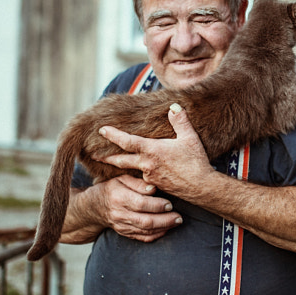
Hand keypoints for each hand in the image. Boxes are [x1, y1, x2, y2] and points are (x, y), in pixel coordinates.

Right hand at [61, 173, 181, 243]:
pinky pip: (142, 237)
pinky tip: (166, 229)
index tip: (170, 204)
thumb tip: (154, 189)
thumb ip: (138, 183)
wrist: (94, 207)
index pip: (141, 204)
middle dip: (165, 220)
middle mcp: (119, 214)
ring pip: (145, 231)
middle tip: (179, 217)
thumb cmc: (112, 188)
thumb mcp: (121, 179)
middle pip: (145, 221)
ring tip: (177, 222)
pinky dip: (156, 235)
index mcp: (118, 197)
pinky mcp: (125, 233)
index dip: (157, 205)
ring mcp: (122, 226)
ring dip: (164, 228)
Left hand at [97, 104, 213, 197]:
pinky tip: (140, 172)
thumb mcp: (189, 137)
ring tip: (113, 163)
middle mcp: (147, 164)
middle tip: (93, 155)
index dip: (113, 135)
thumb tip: (174, 107)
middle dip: (107, 158)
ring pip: (133, 169)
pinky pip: (143, 178)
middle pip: (121, 160)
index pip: (127, 141)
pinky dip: (139, 173)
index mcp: (152, 150)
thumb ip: (180, 120)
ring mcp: (149, 177)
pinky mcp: (155, 185)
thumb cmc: (196, 162)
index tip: (101, 130)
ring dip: (122, 166)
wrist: (201, 187)